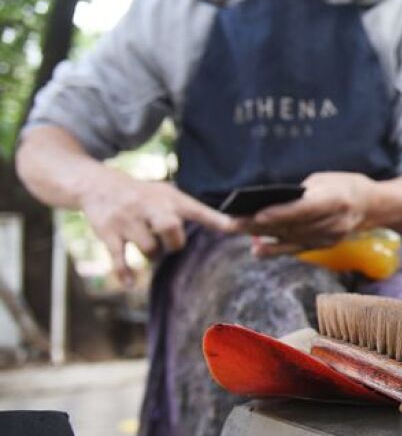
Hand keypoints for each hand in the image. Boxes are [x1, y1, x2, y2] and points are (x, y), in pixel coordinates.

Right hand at [79, 171, 235, 285]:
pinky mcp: (109, 233)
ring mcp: (128, 220)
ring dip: (152, 255)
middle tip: (171, 244)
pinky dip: (125, 273)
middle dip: (175, 243)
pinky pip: (119, 258)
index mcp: (169, 199)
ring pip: (149, 248)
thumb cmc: (144, 195)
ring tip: (149, 248)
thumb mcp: (167, 194)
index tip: (235, 227)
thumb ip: (193, 210)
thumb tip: (230, 226)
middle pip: (170, 227)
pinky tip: (130, 283)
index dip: (217, 220)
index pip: (197, 209)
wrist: (99, 185)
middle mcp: (150, 207)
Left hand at [241, 172, 374, 256]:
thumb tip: (269, 203)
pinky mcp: (325, 245)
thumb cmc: (345, 184)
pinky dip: (276, 249)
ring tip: (237, 229)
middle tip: (232, 222)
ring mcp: (331, 237)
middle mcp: (335, 222)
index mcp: (338, 199)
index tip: (257, 214)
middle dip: (261, 224)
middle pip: (293, 225)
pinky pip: (297, 248)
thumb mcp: (324, 180)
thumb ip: (300, 194)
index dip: (281, 213)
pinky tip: (257, 249)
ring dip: (263, 235)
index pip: (305, 208)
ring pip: (292, 238)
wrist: (373, 205)